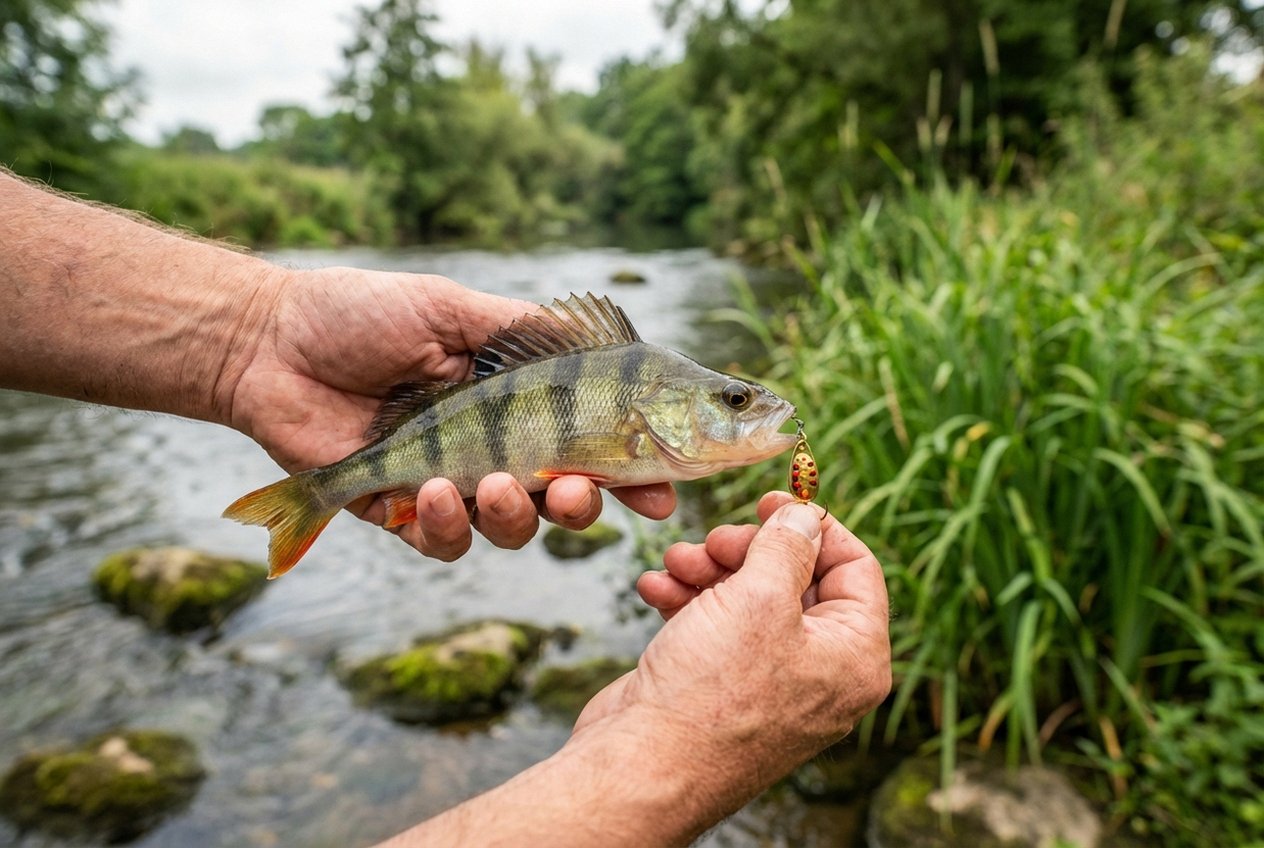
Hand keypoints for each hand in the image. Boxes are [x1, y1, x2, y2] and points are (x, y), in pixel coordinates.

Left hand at [225, 267, 675, 558]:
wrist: (268, 344)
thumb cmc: (359, 314)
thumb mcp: (451, 308)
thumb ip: (521, 330)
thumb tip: (593, 337)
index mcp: (514, 400)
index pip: (589, 444)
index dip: (631, 476)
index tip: (660, 497)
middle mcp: (493, 447)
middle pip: (563, 500)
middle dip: (582, 508)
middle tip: (575, 492)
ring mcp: (450, 483)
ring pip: (509, 529)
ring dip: (512, 516)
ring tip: (488, 483)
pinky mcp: (401, 511)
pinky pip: (443, 541)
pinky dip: (448, 526)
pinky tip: (434, 492)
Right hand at [576, 492, 889, 800]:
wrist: (642, 765)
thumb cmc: (710, 693)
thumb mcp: (760, 597)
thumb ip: (788, 544)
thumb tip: (805, 515)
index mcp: (855, 657)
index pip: (857, 567)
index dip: (814, 526)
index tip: (770, 499)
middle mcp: (822, 673)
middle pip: (798, 579)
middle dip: (748, 550)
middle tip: (713, 541)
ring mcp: (771, 684)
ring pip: (750, 600)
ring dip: (709, 570)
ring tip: (675, 563)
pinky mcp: (724, 689)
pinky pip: (717, 628)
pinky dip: (688, 601)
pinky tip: (655, 589)